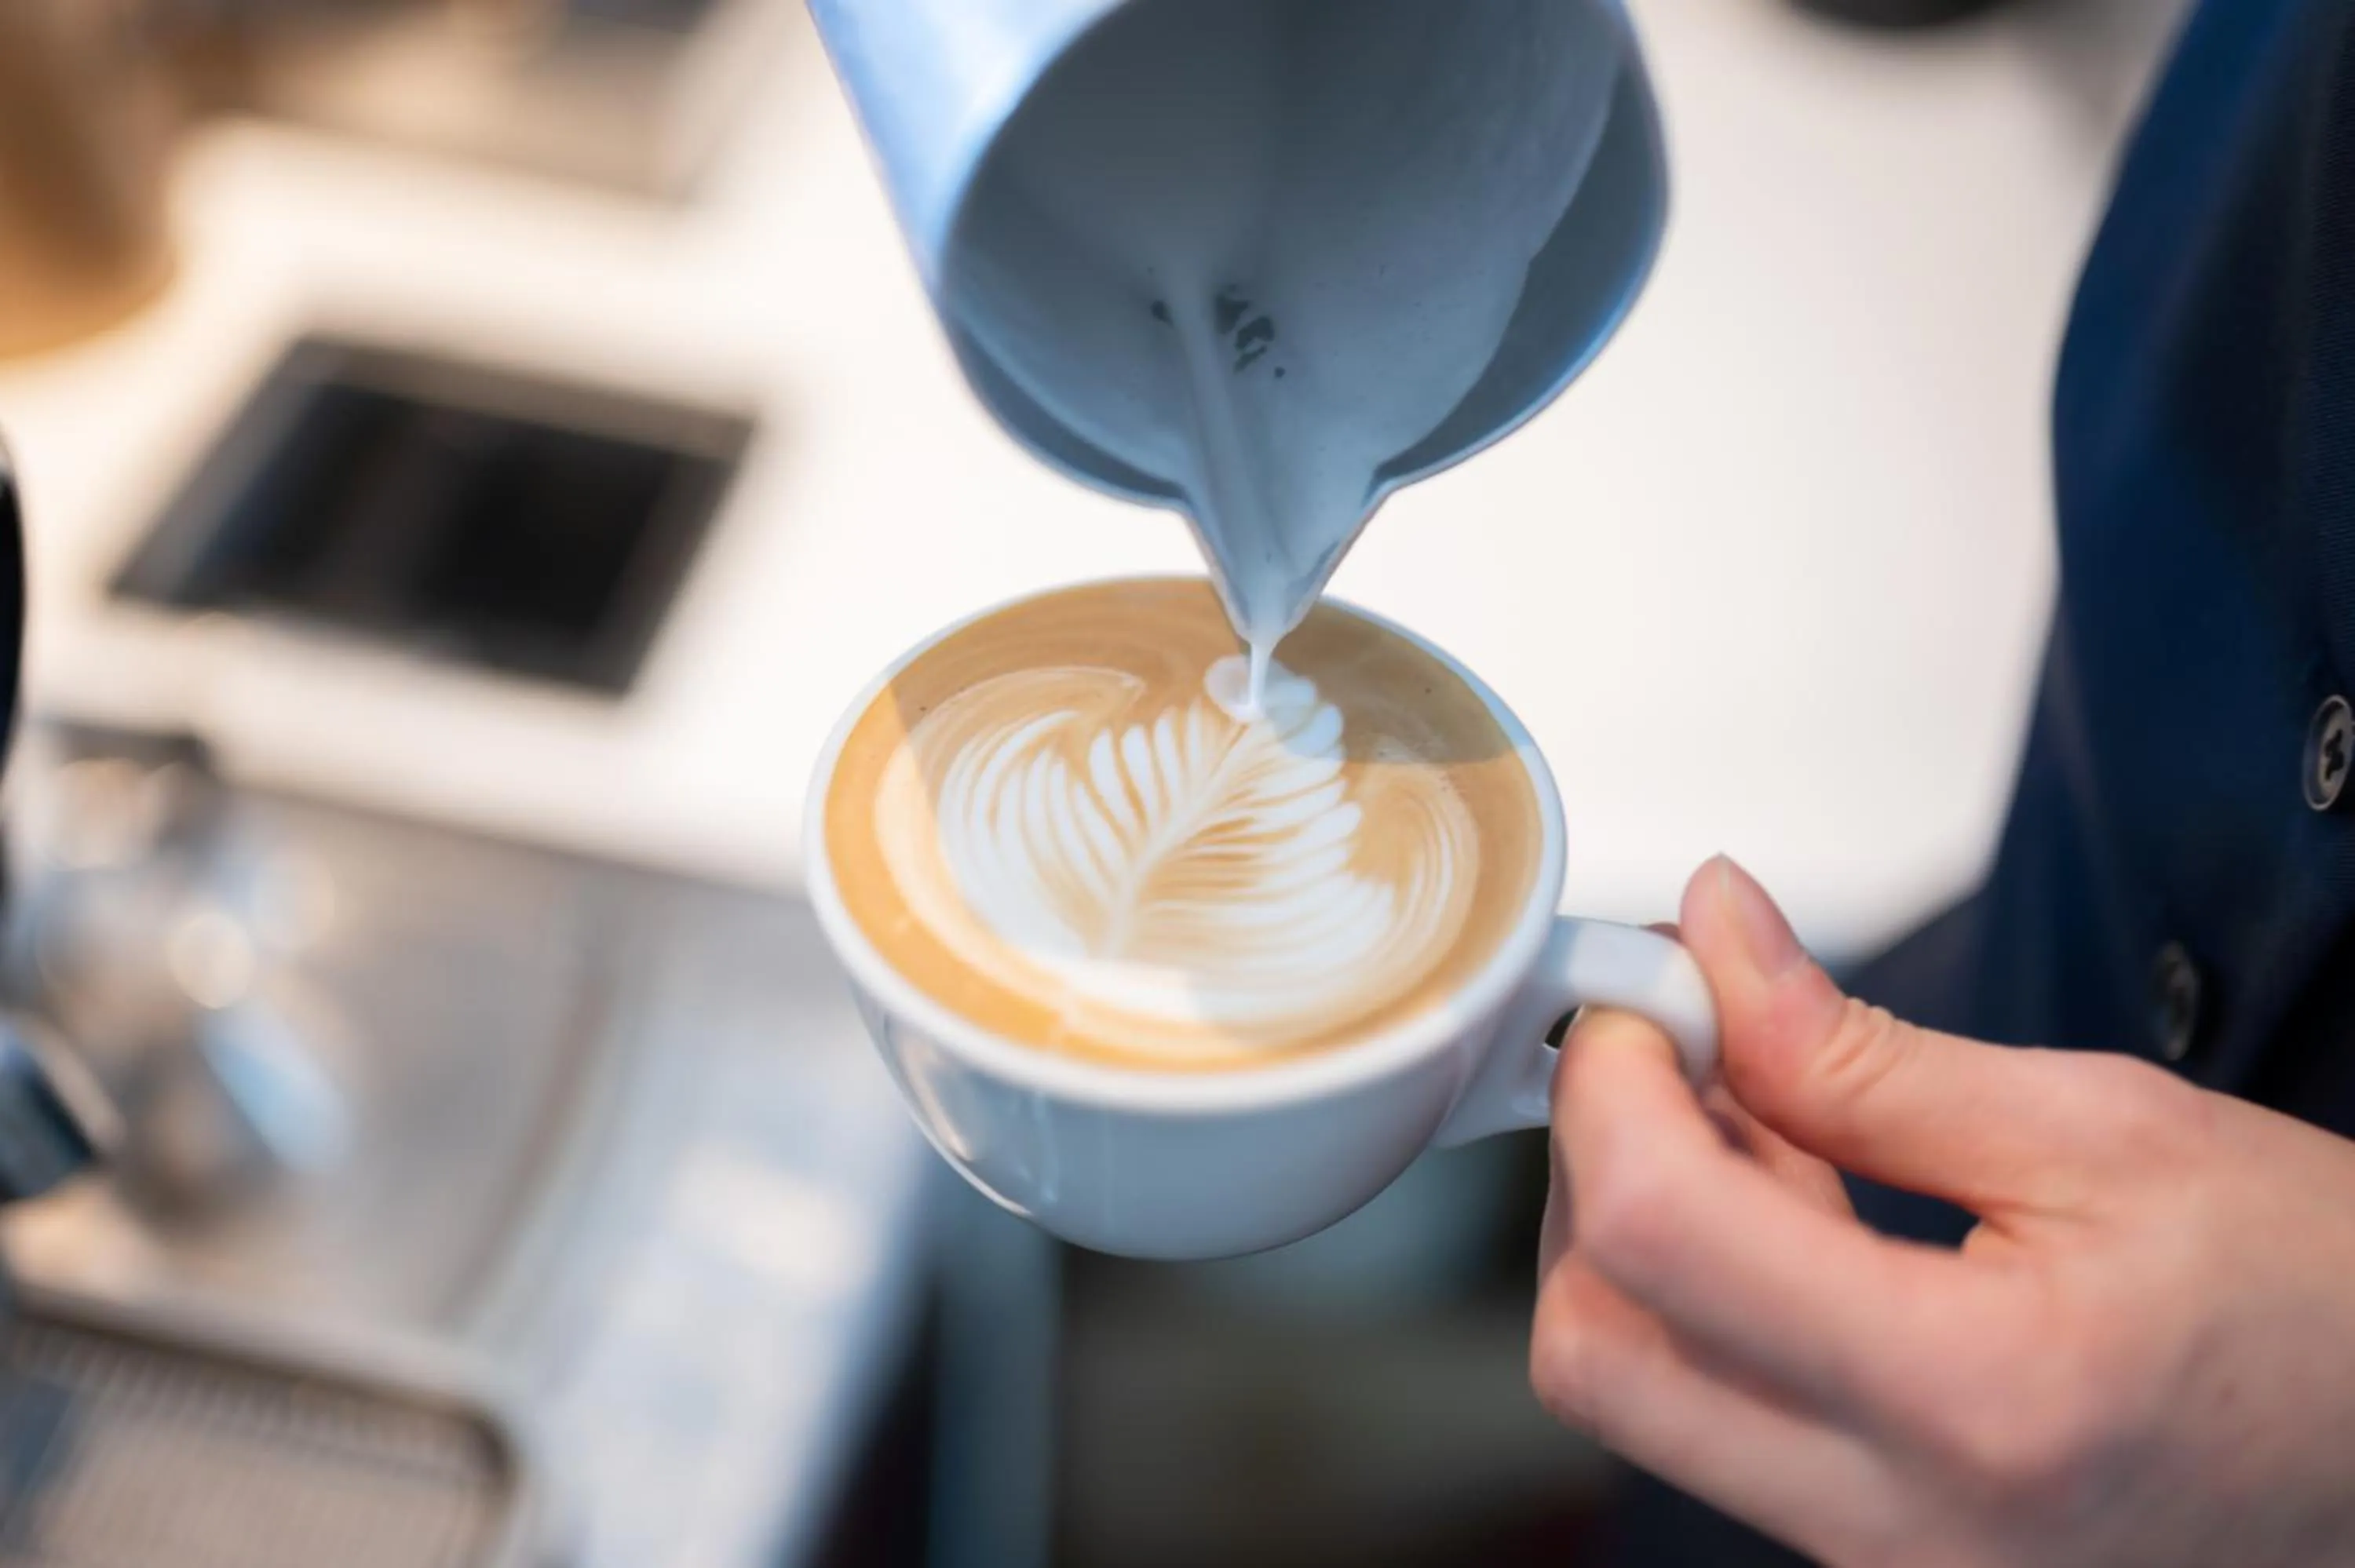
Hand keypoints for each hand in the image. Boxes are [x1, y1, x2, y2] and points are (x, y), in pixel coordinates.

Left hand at [1532, 857, 2354, 1567]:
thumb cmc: (2314, 1304)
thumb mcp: (2105, 1131)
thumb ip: (1863, 1050)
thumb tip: (1713, 939)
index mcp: (1977, 1396)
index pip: (1660, 1233)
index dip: (1613, 1082)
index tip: (1646, 992)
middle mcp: (1902, 1522)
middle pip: (1593, 1344)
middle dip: (1595, 1168)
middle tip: (1682, 1048)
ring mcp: (1878, 1563)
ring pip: (1633, 1387)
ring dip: (1646, 1227)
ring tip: (1769, 1122)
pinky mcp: (1871, 1556)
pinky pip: (1706, 1421)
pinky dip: (1702, 1295)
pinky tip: (1795, 1207)